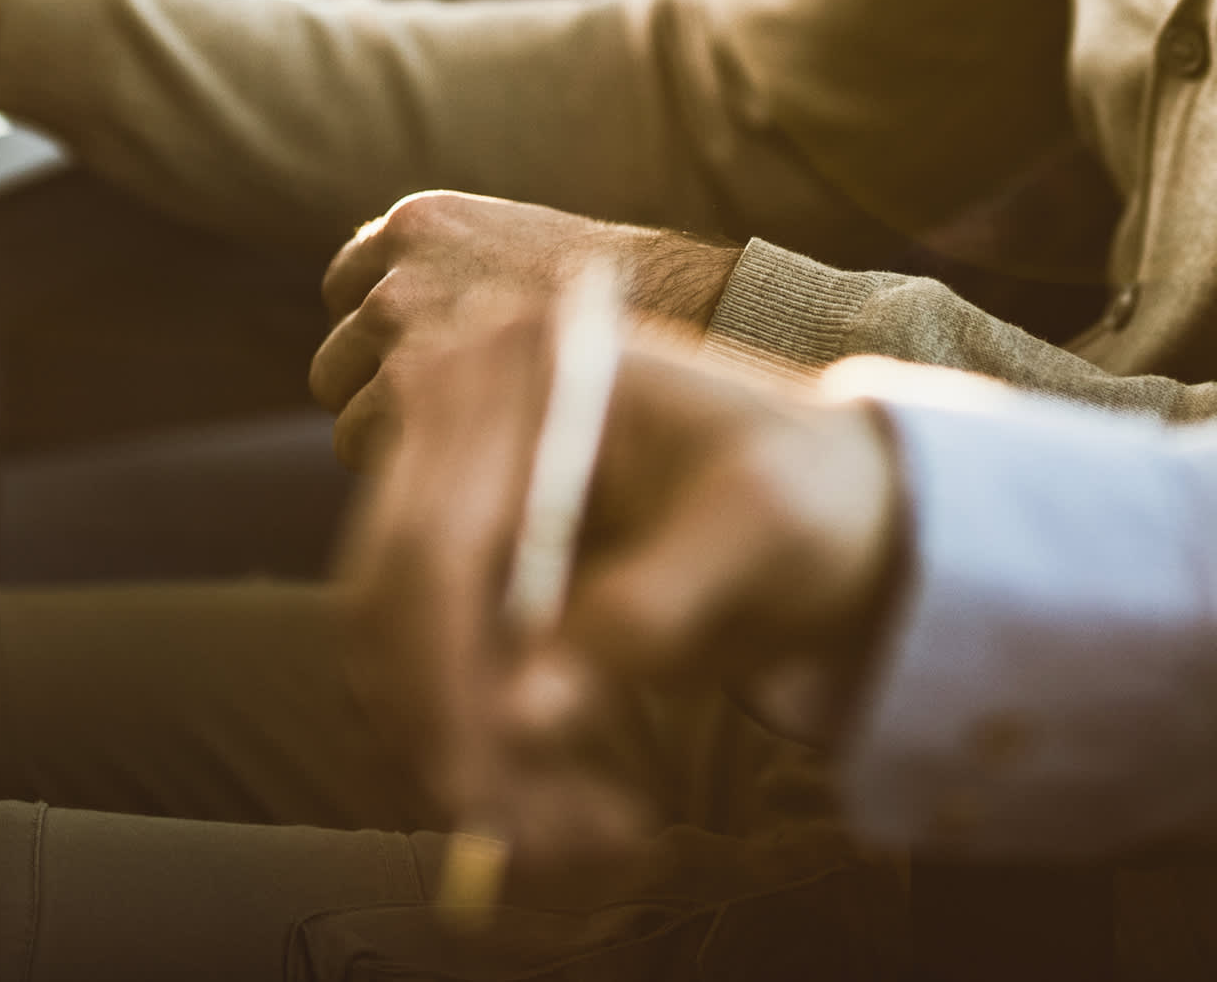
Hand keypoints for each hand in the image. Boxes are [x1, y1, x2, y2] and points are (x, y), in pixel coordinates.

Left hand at [312, 192, 738, 468]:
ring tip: (465, 457)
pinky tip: (462, 467)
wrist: (672, 313)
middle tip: (451, 430)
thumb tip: (374, 317)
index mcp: (415, 223)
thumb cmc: (600, 301)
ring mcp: (396, 328)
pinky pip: (358, 442)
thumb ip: (444, 270)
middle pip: (335, 359)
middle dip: (377, 394)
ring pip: (342, 412)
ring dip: (391, 439)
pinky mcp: (406, 382)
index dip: (383, 340)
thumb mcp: (511, 243)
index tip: (430, 370)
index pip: (346, 292)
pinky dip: (401, 465)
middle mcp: (393, 270)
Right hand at [336, 305, 907, 884]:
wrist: (830, 498)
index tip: (480, 793)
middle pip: (386, 602)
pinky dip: (476, 750)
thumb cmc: (809, 493)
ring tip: (588, 841)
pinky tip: (575, 808)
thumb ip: (650, 612)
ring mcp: (444, 484)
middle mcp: (460, 409)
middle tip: (522, 846)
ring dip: (462, 758)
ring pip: (390, 654)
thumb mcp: (763, 534)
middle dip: (446, 736)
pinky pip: (421, 672)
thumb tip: (525, 717)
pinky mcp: (452, 560)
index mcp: (528, 369)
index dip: (442, 680)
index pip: (435, 544)